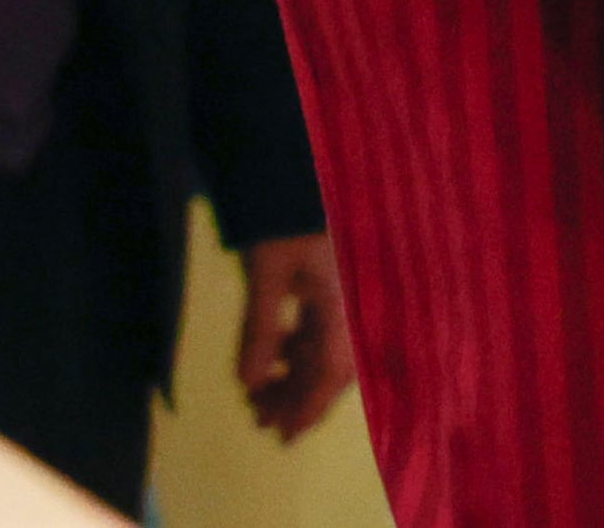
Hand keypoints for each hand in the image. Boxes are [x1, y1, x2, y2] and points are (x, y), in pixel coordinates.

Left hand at [232, 231, 356, 437]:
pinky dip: (297, 348)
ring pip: (324, 350)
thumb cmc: (283, 216)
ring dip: (293, 374)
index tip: (284, 436)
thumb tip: (250, 384)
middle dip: (295, 396)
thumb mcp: (266, 272)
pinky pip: (320, 329)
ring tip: (257, 391)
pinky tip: (273, 353)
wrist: (292, 166)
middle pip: (331, 367)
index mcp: (344, 302)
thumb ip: (261, 330)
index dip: (309, 407)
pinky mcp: (333, 283)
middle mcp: (352, 303)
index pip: (334, 371)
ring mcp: (343, 292)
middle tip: (259, 418)